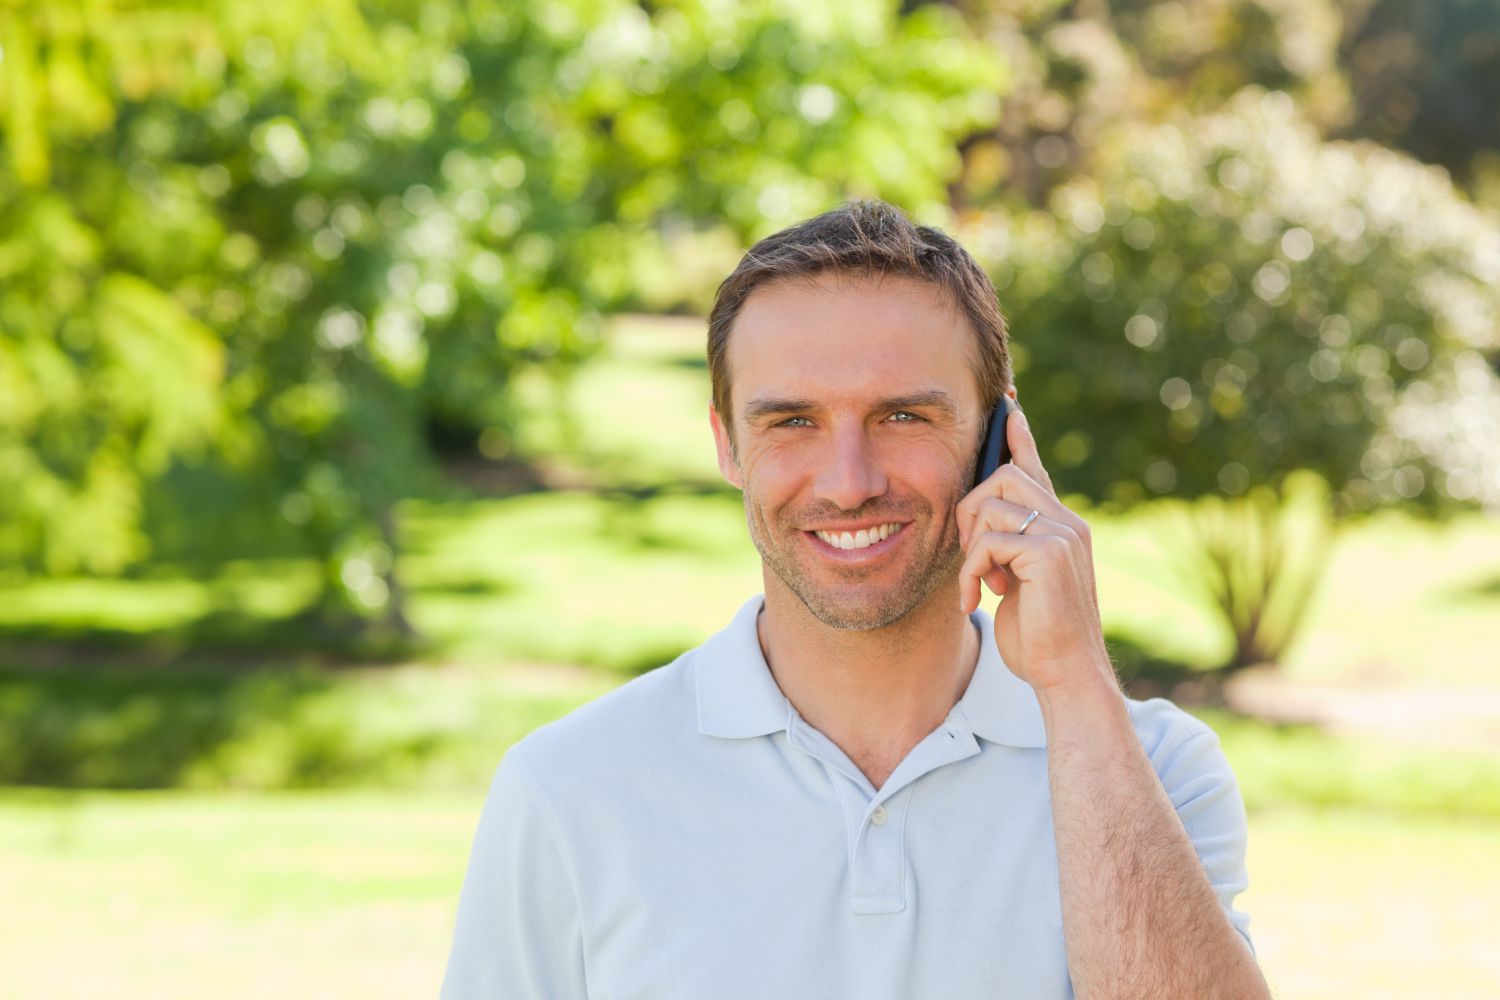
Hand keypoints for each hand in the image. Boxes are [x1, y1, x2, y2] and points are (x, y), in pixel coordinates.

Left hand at [955, 408, 1113, 694]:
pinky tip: (976, 599)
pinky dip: (970, 571)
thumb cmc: (1038, 635)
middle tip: (968, 554)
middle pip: (1006, 474)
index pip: (1036, 468)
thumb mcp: (1018, 582)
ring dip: (969, 547)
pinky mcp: (1050, 554)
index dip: (1019, 436)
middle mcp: (1069, 522)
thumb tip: (981, 525)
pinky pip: (989, 540)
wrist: (1066, 674)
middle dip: (971, 508)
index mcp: (1063, 526)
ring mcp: (1064, 535)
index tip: (1008, 405)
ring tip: (977, 583)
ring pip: (993, 503)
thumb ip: (1009, 548)